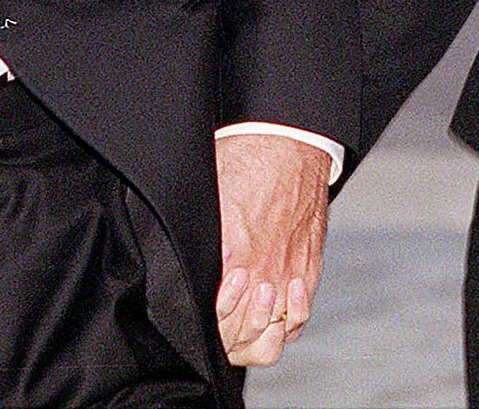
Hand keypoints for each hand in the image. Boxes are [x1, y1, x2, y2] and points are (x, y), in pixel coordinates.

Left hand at [213, 133, 330, 366]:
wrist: (290, 143)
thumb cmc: (246, 160)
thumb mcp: (205, 194)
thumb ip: (192, 235)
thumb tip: (170, 254)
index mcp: (229, 256)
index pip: (212, 320)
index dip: (201, 324)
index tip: (199, 307)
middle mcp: (260, 272)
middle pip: (238, 334)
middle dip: (224, 334)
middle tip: (220, 317)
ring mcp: (287, 275)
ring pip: (269, 336)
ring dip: (254, 333)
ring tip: (244, 314)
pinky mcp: (308, 269)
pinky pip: (299, 318)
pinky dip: (286, 324)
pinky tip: (275, 309)